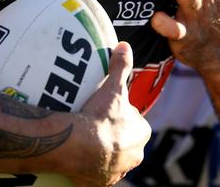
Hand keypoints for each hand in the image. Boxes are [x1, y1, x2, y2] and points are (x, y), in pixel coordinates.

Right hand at [68, 42, 150, 185]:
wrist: (78, 147)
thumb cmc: (100, 117)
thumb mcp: (112, 88)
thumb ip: (120, 66)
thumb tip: (125, 46)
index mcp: (141, 134)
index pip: (136, 123)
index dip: (123, 115)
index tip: (108, 109)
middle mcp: (134, 156)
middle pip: (125, 142)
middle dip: (114, 134)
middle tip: (94, 121)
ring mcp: (117, 171)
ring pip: (113, 158)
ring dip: (103, 150)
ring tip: (85, 137)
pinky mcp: (100, 182)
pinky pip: (97, 173)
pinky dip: (91, 165)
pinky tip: (80, 154)